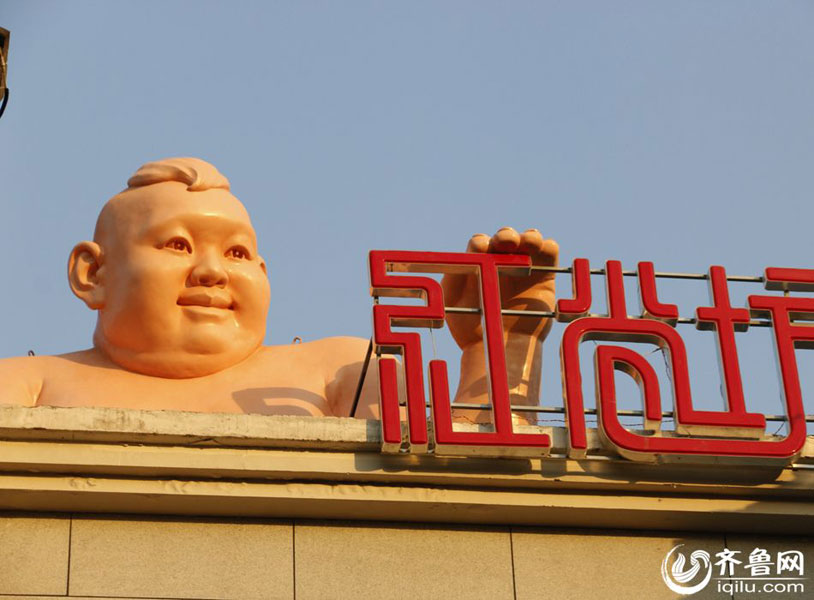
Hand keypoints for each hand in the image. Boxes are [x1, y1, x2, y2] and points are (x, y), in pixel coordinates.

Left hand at [441, 227, 558, 349]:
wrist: (499, 349)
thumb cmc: (471, 327)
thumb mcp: (452, 300)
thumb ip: (455, 274)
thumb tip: (465, 255)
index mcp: (478, 262)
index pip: (480, 242)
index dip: (482, 242)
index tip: (483, 250)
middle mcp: (501, 260)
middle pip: (506, 235)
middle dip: (506, 235)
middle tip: (506, 242)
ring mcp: (524, 265)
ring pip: (530, 238)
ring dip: (529, 236)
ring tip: (528, 243)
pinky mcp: (544, 274)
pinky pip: (550, 251)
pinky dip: (547, 245)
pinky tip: (541, 249)